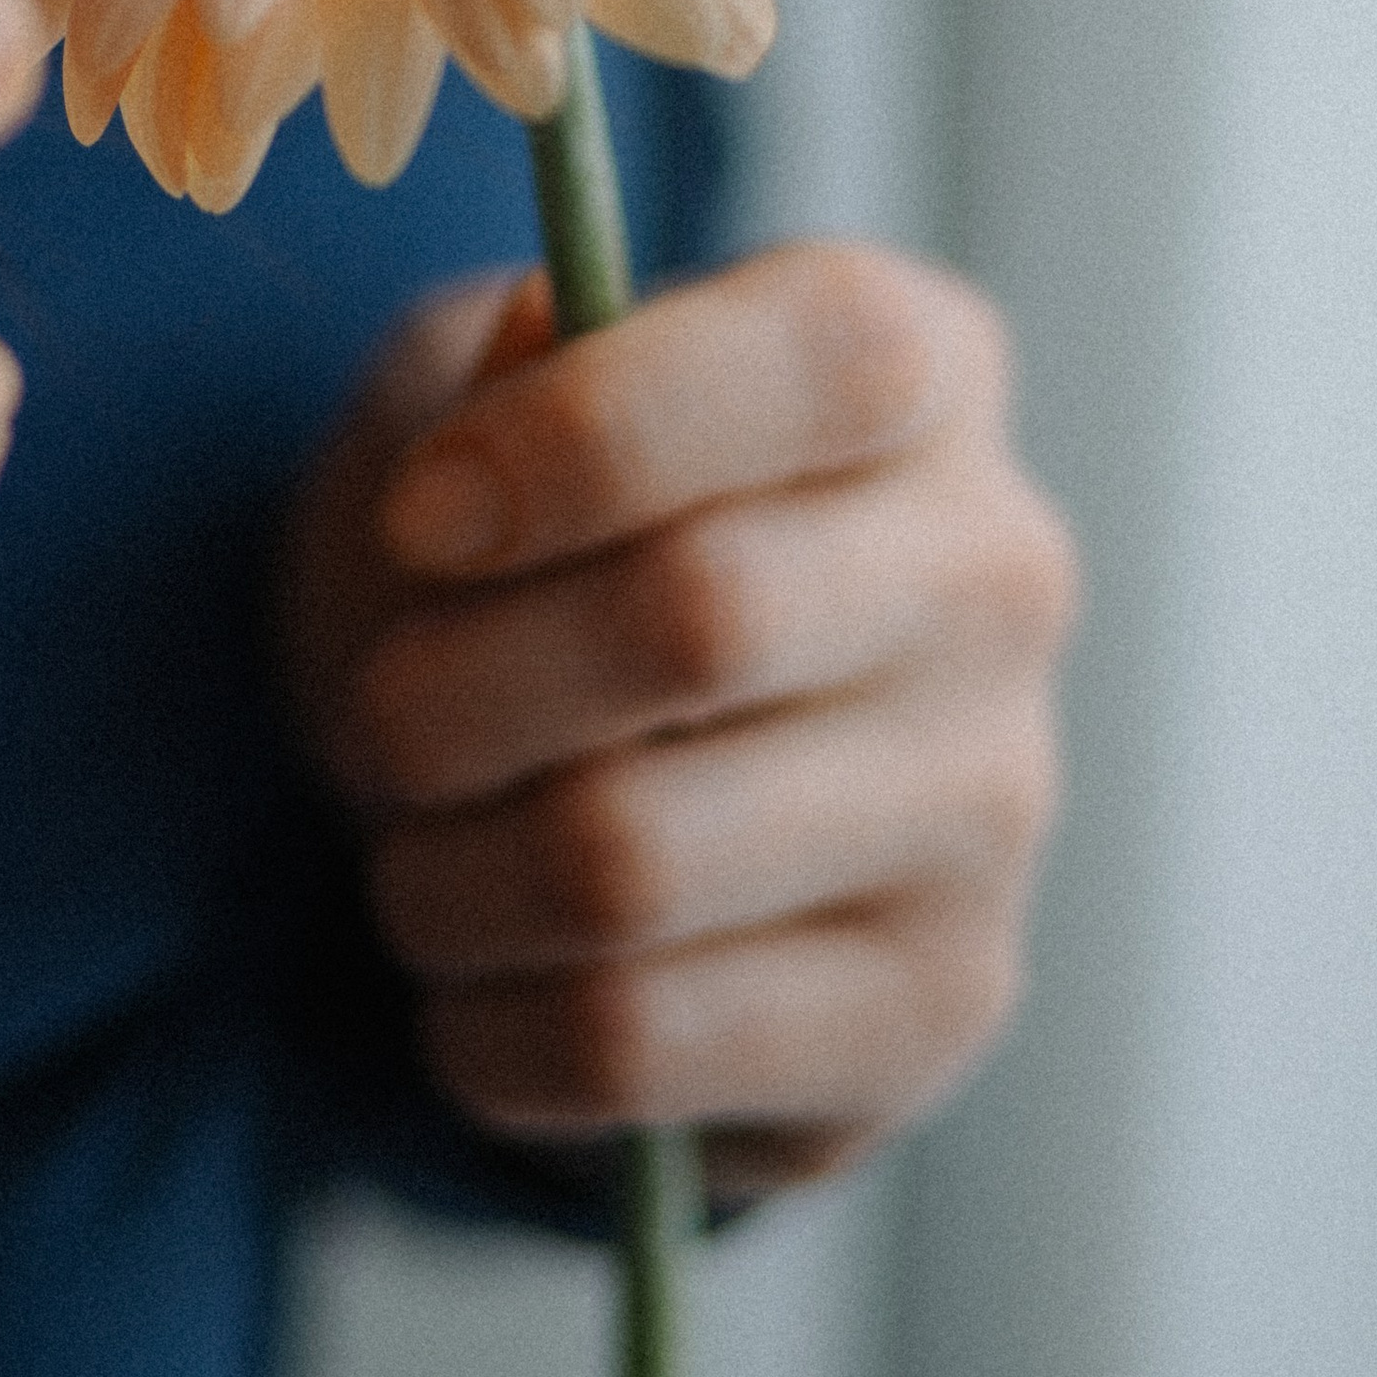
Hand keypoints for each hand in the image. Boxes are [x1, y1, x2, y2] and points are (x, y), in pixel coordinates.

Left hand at [281, 240, 1076, 1197]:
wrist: (592, 776)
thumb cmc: (526, 541)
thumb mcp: (476, 397)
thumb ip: (494, 359)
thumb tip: (543, 340)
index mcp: (920, 370)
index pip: (832, 356)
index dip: (595, 431)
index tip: (422, 515)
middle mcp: (997, 573)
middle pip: (704, 618)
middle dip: (455, 685)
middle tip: (379, 715)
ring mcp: (991, 803)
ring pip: (633, 859)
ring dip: (443, 874)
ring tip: (417, 852)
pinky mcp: (935, 1004)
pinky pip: (638, 1037)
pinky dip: (487, 1023)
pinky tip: (477, 979)